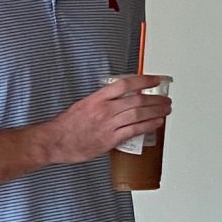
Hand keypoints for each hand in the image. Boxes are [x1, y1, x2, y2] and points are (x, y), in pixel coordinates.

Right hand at [44, 74, 172, 164]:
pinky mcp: (110, 140)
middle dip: (155, 99)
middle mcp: (104, 110)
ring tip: (166, 109)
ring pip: (138, 115)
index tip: (154, 80)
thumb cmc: (67, 125)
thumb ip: (102, 100)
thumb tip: (120, 98)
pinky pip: (133, 131)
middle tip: (165, 98)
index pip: (125, 84)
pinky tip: (157, 123)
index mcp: (97, 98)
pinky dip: (148, 126)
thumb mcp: (83, 104)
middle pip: (136, 100)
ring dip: (156, 111)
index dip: (143, 81)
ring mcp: (108, 125)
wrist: (55, 141)